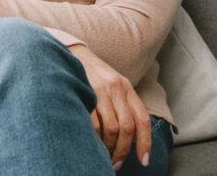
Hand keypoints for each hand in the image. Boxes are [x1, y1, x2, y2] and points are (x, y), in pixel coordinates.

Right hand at [67, 44, 151, 170]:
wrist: (71, 53)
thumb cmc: (92, 75)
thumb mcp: (112, 85)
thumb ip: (123, 106)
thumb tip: (130, 139)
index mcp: (127, 88)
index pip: (142, 119)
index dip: (145, 143)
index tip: (143, 161)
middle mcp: (116, 88)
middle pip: (127, 127)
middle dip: (123, 150)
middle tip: (116, 163)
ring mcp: (100, 90)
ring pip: (111, 128)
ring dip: (109, 147)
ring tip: (103, 155)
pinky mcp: (84, 92)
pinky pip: (93, 123)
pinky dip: (94, 138)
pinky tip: (92, 143)